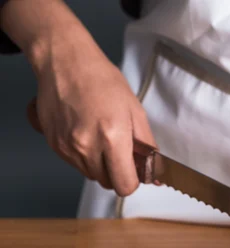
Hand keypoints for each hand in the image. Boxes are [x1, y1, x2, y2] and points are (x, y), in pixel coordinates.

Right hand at [2, 0, 155, 195]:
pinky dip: (84, 156)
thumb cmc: (103, 81)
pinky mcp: (54, 145)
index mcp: (112, 137)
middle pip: (107, 182)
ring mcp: (67, 148)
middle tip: (120, 150)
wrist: (64, 63)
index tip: (135, 171)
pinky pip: (74, 164)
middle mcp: (86, 147)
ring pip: (90, 175)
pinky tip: (86, 133)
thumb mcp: (135, 111)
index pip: (124, 185)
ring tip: (101, 137)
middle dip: (117, 172)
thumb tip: (157, 174)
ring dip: (100, 165)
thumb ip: (148, 146)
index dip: (133, 181)